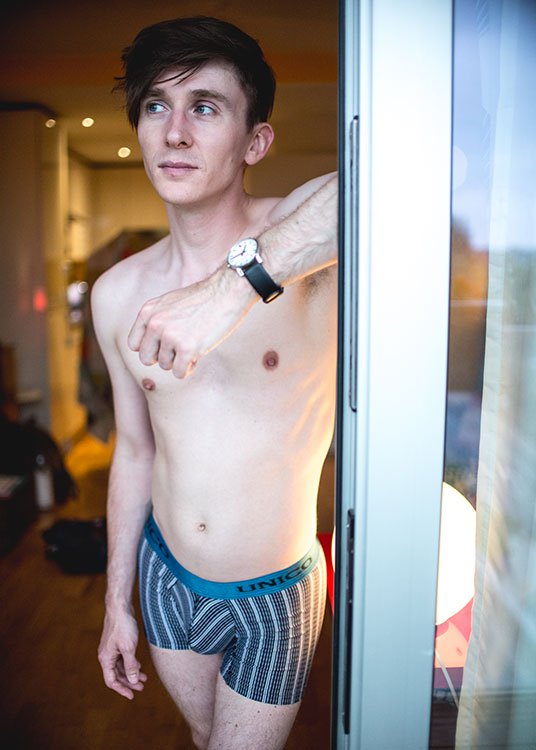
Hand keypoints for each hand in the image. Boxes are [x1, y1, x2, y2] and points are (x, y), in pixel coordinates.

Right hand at [98, 608, 146, 699]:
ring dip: (131, 673)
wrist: (120, 607)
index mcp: (106, 659)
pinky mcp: (117, 643)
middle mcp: (106, 656)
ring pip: (121, 667)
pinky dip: (130, 664)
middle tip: (142, 687)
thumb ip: (130, 665)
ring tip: (144, 678)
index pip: (112, 681)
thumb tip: (132, 681)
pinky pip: (122, 658)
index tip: (132, 696)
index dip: (122, 689)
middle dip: (129, 682)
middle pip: (117, 675)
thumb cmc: (123, 626)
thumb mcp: (129, 648)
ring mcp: (111, 649)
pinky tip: (139, 665)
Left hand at [128, 264, 254, 378]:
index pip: (134, 344)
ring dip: (179, 361)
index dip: (151, 348)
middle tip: (179, 350)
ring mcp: (170, 336)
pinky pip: (179, 373)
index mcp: (148, 311)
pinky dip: (188, 368)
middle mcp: (155, 323)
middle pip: (146, 359)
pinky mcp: (187, 348)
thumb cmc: (204, 298)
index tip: (164, 345)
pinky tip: (198, 355)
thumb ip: (157, 320)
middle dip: (163, 358)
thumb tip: (153, 346)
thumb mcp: (170, 303)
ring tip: (193, 345)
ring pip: (165, 366)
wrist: (228, 291)